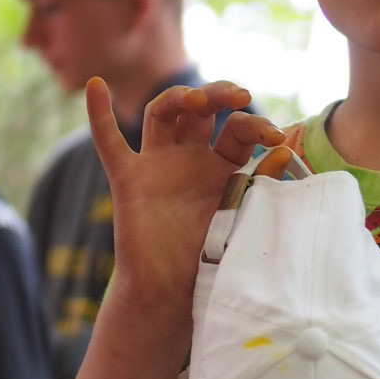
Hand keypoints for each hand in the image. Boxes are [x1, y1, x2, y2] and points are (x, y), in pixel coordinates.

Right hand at [86, 78, 289, 324]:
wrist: (171, 292)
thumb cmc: (209, 260)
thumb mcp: (241, 216)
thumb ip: (260, 185)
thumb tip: (284, 153)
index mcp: (220, 166)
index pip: (236, 130)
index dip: (256, 126)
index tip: (274, 137)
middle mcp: (188, 158)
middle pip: (200, 111)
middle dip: (219, 95)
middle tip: (239, 96)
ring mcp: (156, 165)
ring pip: (162, 114)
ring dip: (178, 97)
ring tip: (197, 99)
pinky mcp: (128, 180)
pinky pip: (109, 144)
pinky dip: (99, 116)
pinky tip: (95, 86)